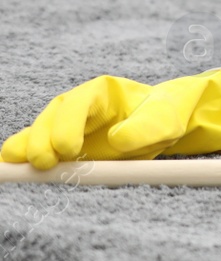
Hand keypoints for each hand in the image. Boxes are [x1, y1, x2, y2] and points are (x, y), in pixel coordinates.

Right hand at [1, 69, 220, 169]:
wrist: (164, 124)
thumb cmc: (164, 116)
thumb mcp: (165, 121)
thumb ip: (146, 128)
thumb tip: (117, 140)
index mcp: (102, 92)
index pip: (78, 103)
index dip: (67, 124)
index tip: (68, 148)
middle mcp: (79, 105)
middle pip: (52, 116)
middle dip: (43, 138)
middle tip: (45, 163)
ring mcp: (68, 124)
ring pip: (40, 131)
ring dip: (29, 148)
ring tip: (23, 168)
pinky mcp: (64, 143)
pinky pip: (40, 146)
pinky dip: (26, 157)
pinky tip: (14, 168)